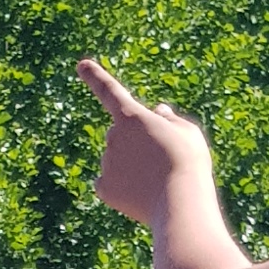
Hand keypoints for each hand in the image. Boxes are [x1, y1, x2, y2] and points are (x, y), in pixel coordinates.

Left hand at [76, 59, 214, 227]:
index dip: (95, 77)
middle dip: (137, 144)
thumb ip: (169, 120)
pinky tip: (139, 194)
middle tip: (162, 160)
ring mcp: (106, 162)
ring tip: (156, 179)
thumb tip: (157, 112)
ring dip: (133, 167)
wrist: (179, 203)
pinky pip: (110, 184)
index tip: (80, 65)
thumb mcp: (187, 132)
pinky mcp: (103, 188)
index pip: (110, 91)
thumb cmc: (188, 163)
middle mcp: (113, 136)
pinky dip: (122, 188)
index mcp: (132, 117)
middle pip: (122, 136)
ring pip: (118, 161)